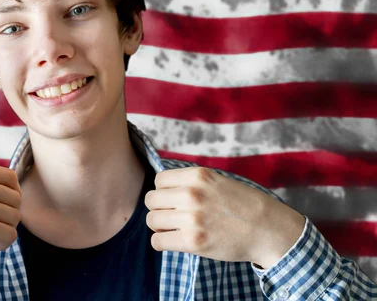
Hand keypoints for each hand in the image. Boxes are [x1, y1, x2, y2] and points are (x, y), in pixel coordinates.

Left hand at [144, 166, 304, 268]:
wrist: (268, 229)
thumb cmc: (242, 205)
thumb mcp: (216, 181)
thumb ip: (190, 182)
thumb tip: (160, 189)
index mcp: (197, 176)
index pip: (159, 180)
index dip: (164, 191)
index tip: (174, 200)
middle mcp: (191, 194)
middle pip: (151, 200)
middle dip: (159, 208)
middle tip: (173, 216)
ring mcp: (192, 218)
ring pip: (152, 220)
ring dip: (160, 226)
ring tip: (175, 228)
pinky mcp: (193, 241)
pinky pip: (158, 241)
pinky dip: (162, 242)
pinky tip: (174, 241)